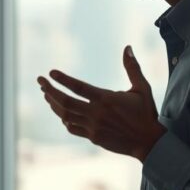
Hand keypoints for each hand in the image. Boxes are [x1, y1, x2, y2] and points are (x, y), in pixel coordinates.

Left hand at [37, 45, 165, 161]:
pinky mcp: (93, 137)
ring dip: (53, 104)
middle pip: (65, 102)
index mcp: (107, 99)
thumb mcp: (142, 88)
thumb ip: (132, 68)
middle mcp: (97, 114)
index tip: (50, 72)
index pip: (79, 87)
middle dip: (49, 90)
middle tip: (40, 81)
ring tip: (46, 94)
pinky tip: (60, 112)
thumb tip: (127, 47)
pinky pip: (72, 128)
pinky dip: (64, 119)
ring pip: (65, 115)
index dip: (63, 79)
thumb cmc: (146, 113)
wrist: (148, 142)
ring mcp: (93, 127)